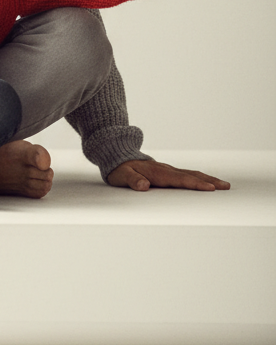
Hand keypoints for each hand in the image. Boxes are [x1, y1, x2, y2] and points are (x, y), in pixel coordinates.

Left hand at [107, 158, 230, 191]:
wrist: (117, 156)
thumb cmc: (120, 169)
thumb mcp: (122, 176)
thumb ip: (132, 180)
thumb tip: (143, 186)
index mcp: (158, 172)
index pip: (180, 179)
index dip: (195, 184)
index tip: (210, 188)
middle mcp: (166, 170)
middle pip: (191, 175)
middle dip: (209, 181)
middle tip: (226, 187)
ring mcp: (168, 170)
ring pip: (191, 173)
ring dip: (208, 179)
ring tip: (223, 185)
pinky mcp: (168, 172)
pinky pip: (187, 174)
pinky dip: (200, 178)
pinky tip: (207, 182)